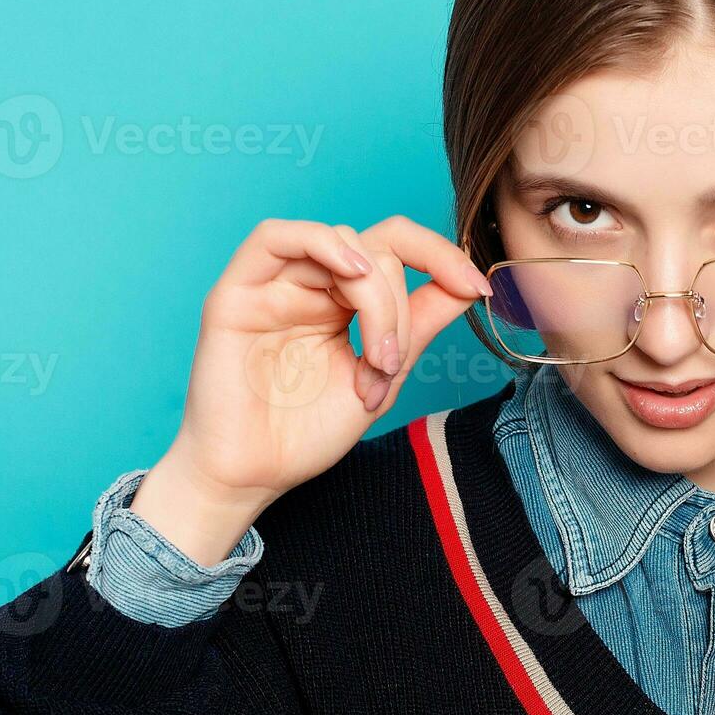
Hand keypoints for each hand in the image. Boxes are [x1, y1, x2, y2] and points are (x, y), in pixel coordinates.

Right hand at [131, 217, 490, 564]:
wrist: (253, 477)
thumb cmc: (307, 434)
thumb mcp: (385, 375)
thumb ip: (420, 325)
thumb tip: (469, 283)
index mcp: (345, 302)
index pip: (397, 250)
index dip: (441, 256)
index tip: (478, 286)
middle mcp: (312, 286)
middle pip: (377, 247)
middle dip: (400, 306)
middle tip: (391, 363)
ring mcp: (274, 285)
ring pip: (341, 241)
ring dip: (374, 294)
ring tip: (374, 355)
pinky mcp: (236, 293)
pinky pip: (273, 237)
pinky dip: (321, 242)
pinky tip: (352, 273)